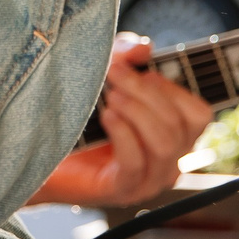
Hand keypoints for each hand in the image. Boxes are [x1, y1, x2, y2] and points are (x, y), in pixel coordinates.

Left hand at [30, 33, 215, 207]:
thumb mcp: (106, 71)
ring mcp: (148, 180)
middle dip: (146, 92)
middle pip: (179, 125)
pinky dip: (123, 134)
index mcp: (173, 135)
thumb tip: (144, 48)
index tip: (143, 70)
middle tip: (114, 73)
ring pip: (164, 145)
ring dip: (137, 112)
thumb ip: (126, 53)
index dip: (173, 88)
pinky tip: (106, 116)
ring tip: (110, 96)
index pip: (198, 114)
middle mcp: (168, 160)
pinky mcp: (122, 190)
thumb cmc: (79, 110)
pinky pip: (136, 164)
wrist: (41, 148)